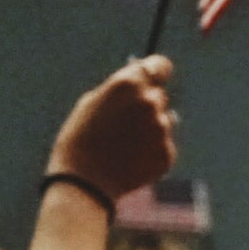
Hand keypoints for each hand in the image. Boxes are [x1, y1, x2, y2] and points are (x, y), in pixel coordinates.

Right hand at [47, 56, 176, 199]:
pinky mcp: (167, 153)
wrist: (83, 184)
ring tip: (122, 146)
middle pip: (159, 96)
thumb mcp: (91, 102)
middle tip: (122, 125)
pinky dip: (151, 151)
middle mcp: (151, 102)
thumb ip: (120, 88)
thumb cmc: (80, 139)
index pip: (160, 65)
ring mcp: (162, 129)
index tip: (154, 78)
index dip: (156, 72)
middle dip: (146, 106)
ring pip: (163, 121)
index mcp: (129, 84)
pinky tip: (129, 161)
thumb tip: (141, 76)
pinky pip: (163, 145)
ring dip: (149, 129)